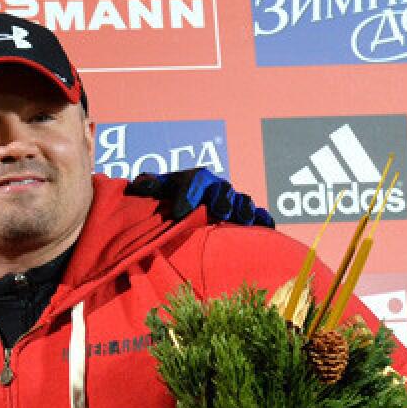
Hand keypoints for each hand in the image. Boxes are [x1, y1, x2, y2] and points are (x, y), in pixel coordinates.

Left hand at [126, 168, 274, 227]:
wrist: (183, 206)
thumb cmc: (168, 198)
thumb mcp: (155, 189)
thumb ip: (148, 184)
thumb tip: (141, 185)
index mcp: (195, 178)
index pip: (194, 179)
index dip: (188, 193)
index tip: (179, 212)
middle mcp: (217, 188)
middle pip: (223, 189)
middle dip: (221, 200)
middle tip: (217, 212)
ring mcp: (233, 202)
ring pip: (242, 201)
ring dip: (243, 210)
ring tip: (240, 220)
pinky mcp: (246, 216)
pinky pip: (259, 216)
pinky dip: (263, 221)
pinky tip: (265, 229)